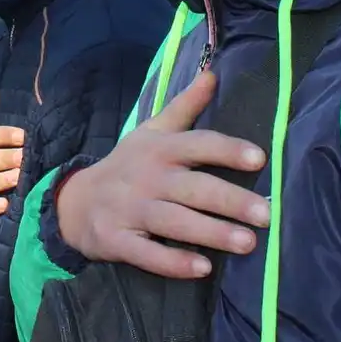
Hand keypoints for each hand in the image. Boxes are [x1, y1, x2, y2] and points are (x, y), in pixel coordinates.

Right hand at [56, 71, 268, 278]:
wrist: (75, 200)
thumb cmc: (128, 165)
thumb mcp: (152, 131)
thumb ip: (185, 106)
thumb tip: (213, 73)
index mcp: (159, 149)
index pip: (197, 145)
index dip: (227, 150)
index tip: (259, 159)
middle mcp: (147, 177)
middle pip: (193, 188)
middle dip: (229, 200)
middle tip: (265, 215)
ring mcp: (130, 209)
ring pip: (175, 222)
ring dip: (211, 232)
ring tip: (247, 243)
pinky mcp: (117, 239)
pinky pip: (147, 253)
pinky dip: (173, 262)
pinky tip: (202, 268)